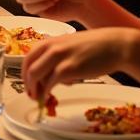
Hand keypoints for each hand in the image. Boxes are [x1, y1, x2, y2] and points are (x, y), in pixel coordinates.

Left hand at [22, 28, 137, 101]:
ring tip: (40, 99)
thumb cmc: (96, 46)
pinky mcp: (68, 69)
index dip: (24, 73)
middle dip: (27, 84)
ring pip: (35, 76)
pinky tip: (50, 98)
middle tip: (32, 94)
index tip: (28, 83)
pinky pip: (49, 84)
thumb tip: (49, 76)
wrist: (115, 45)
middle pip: (28, 68)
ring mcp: (59, 58)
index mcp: (51, 40)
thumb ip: (57, 56)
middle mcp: (51, 47)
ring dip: (35, 90)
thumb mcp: (71, 45)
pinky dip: (47, 93)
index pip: (28, 57)